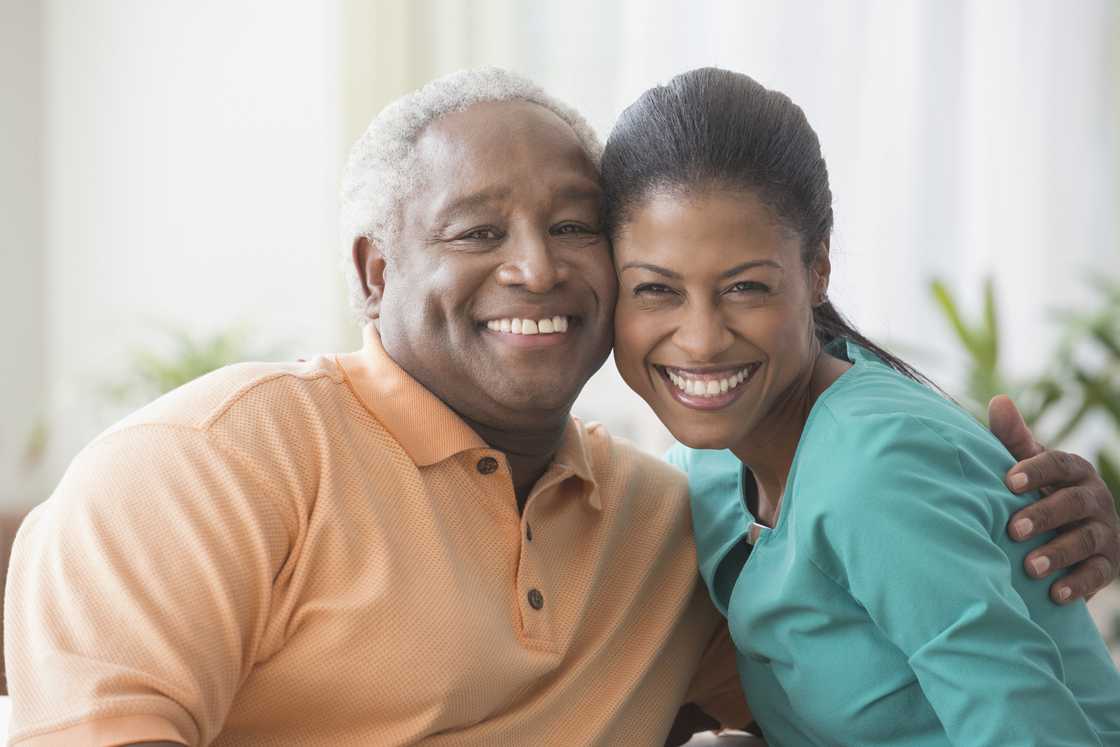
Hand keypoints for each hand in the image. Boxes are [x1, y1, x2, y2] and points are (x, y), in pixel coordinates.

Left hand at [988, 395, 1119, 602]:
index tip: (1007, 481)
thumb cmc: (1037, 489)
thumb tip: (998, 401)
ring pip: (1086, 540)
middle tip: (1013, 530)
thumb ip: (1013, 439)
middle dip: (1044, 515)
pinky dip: (1078, 585)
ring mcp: (1104, 531)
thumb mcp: (1027, 465)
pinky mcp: (1109, 564)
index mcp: (1073, 470)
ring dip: (1058, 553)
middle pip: (1073, 504)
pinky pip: (1099, 575)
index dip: (1035, 470)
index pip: (1058, 463)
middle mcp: (1094, 498)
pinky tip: (1055, 595)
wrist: (1069, 528)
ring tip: (1030, 568)